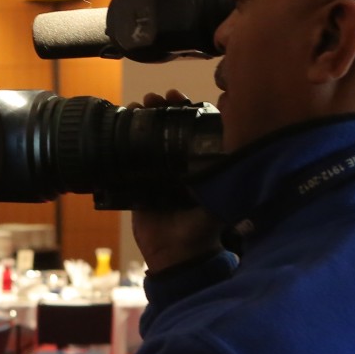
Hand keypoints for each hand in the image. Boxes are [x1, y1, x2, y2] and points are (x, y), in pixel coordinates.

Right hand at [130, 90, 224, 272]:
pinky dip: (121, 143)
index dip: (185, 109)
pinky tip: (119, 126)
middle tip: (156, 98)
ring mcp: (155, 174)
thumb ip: (224, 184)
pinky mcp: (135, 186)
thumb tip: (235, 157)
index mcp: (197, 165)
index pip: (191, 128)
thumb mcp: (217, 204)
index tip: (178, 96)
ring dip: (142, 119)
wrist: (174, 256)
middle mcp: (177, 165)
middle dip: (161, 109)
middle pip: (168, 127)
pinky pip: (126, 161)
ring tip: (139, 105)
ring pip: (147, 138)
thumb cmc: (201, 231)